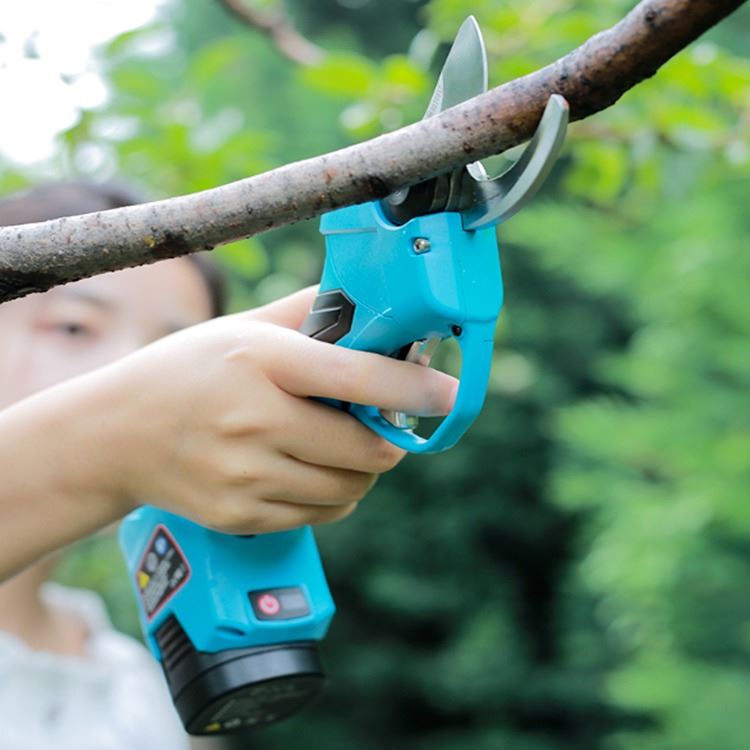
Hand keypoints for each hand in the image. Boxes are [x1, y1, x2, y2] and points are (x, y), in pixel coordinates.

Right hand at [97, 287, 457, 533]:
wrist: (118, 434)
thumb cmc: (188, 370)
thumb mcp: (242, 328)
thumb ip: (308, 312)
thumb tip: (371, 304)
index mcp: (263, 361)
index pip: (359, 377)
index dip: (415, 388)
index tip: (450, 393)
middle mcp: (256, 420)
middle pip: (367, 448)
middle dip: (390, 439)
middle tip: (382, 425)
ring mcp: (247, 475)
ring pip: (351, 488)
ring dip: (365, 470)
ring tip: (344, 448)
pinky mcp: (242, 514)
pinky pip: (322, 514)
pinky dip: (335, 495)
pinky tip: (312, 471)